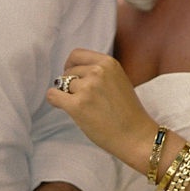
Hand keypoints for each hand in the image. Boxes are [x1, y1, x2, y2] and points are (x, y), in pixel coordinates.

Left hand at [49, 48, 155, 173]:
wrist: (136, 136)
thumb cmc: (128, 112)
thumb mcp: (118, 80)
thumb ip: (100, 72)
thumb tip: (73, 70)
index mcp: (108, 63)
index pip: (76, 54)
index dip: (71, 65)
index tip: (73, 76)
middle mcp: (97, 72)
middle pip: (69, 71)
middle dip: (71, 84)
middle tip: (83, 99)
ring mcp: (87, 88)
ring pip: (62, 85)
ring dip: (67, 95)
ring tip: (84, 108)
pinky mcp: (77, 105)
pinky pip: (53, 96)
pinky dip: (55, 101)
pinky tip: (64, 107)